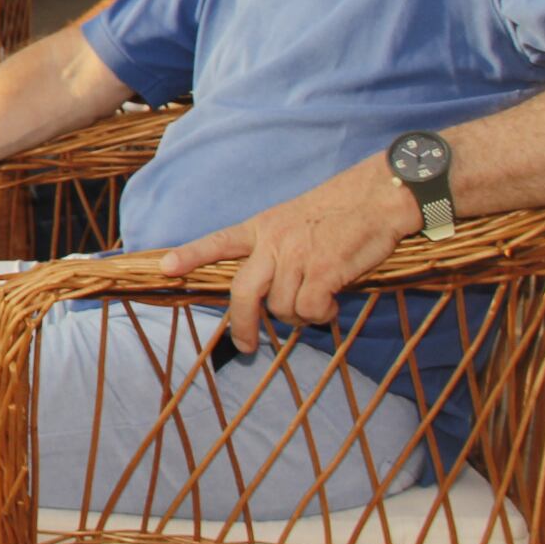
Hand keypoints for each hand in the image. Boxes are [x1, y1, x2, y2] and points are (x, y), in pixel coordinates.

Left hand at [157, 163, 420, 352]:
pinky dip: (322, 315)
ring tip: (319, 304)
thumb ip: (275, 250)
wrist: (379, 196)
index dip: (191, 255)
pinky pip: (311, 310)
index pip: (218, 242)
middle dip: (241, 325)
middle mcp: (273, 242)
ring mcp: (297, 256)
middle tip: (247, 346)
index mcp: (262, 227)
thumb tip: (270, 294)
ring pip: (282, 308)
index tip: (165, 269)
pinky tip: (333, 305)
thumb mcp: (294, 220)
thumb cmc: (340, 211)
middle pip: (242, 292)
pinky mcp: (324, 270)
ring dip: (301, 317)